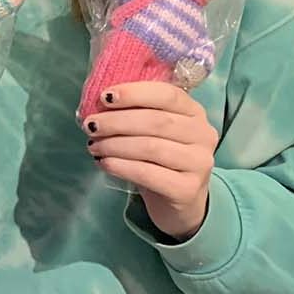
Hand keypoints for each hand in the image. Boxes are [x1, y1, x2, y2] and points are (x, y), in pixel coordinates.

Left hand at [84, 81, 216, 240]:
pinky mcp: (188, 189)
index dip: (134, 93)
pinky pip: (149, 174)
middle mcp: (203, 134)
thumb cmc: (159, 156)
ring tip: (93, 146)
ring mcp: (199, 163)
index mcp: (194, 111)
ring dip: (115, 144)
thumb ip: (135, 111)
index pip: (167, 94)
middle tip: (91, 125)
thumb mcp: (151, 129)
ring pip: (151, 147)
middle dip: (117, 121)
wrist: (178, 199)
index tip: (104, 97)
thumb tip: (99, 103)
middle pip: (156, 121)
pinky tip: (104, 163)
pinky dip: (122, 166)